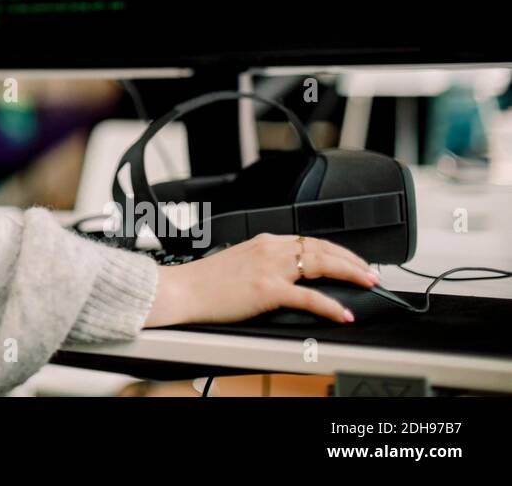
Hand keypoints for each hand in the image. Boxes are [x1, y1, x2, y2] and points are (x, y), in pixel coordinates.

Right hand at [143, 232, 378, 327]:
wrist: (182, 290)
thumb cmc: (204, 282)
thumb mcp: (238, 262)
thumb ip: (263, 263)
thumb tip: (285, 277)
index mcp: (264, 241)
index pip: (310, 240)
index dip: (337, 251)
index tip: (352, 260)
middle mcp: (270, 248)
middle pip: (323, 248)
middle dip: (353, 260)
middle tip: (371, 272)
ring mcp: (270, 268)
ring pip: (322, 264)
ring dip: (351, 273)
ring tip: (367, 284)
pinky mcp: (268, 289)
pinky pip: (309, 297)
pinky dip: (331, 306)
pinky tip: (343, 313)